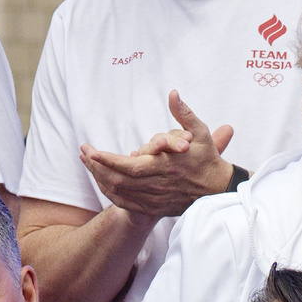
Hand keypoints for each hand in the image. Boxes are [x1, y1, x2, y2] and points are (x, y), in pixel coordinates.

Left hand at [78, 91, 236, 220]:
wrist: (218, 190)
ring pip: (118, 193)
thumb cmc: (207, 159)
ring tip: (88, 165)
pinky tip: (102, 183)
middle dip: (96, 167)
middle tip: (83, 154)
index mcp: (164, 167)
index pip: (127, 166)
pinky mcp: (154, 209)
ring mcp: (154, 199)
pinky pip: (125, 204)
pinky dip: (111, 194)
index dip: (106, 160)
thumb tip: (173, 93)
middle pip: (117, 180)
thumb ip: (184, 113)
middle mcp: (156, 185)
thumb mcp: (200, 132)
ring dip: (100, 179)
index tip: (91, 150)